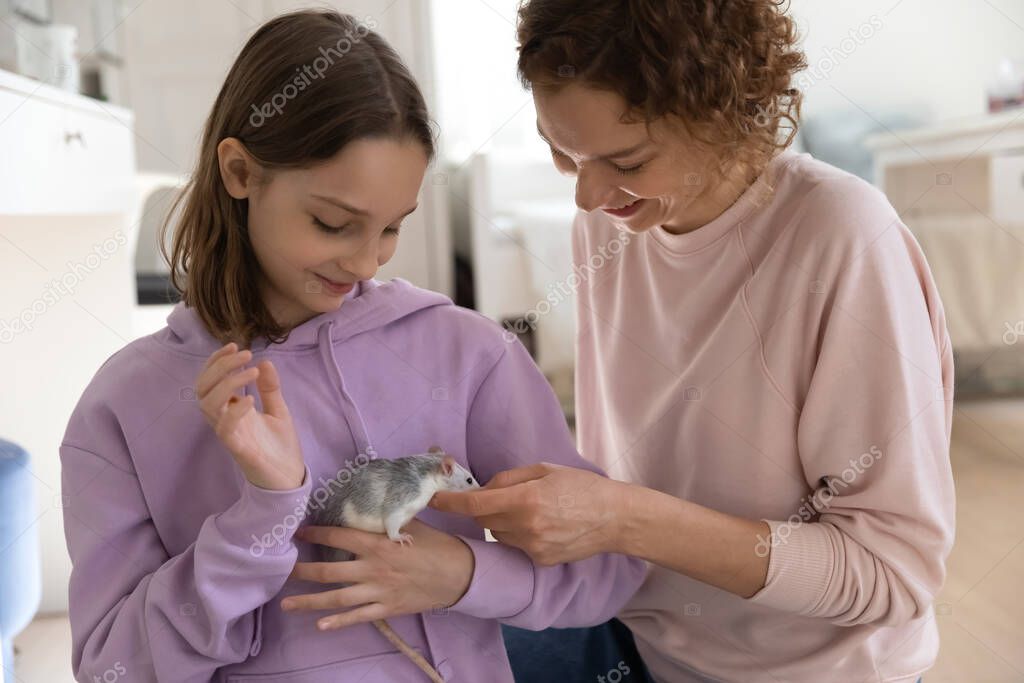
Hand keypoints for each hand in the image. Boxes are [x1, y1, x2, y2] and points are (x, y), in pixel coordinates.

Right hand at [196, 342, 304, 490]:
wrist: (290, 478)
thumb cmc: (280, 447)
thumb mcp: (278, 411)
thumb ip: (270, 388)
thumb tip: (265, 361)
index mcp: (231, 409)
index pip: (210, 381)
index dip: (216, 362)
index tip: (233, 345)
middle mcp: (225, 419)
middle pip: (203, 389)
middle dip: (219, 367)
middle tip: (244, 354)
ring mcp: (230, 434)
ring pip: (208, 405)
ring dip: (227, 383)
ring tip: (251, 371)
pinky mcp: (238, 449)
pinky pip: (225, 429)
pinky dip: (235, 410)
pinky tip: (250, 399)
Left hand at [282, 520, 473, 630]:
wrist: (459, 574)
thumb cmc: (436, 545)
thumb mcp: (413, 523)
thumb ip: (389, 518)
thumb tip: (374, 503)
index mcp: (378, 544)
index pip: (339, 537)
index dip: (316, 534)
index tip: (299, 533)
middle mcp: (373, 568)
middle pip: (330, 572)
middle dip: (303, 572)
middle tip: (282, 572)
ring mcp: (378, 591)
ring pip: (337, 598)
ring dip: (309, 602)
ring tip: (286, 604)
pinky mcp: (387, 608)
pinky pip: (358, 617)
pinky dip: (338, 622)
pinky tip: (319, 625)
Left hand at [429, 463, 625, 564]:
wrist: (613, 518)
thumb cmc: (581, 487)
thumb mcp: (544, 469)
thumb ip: (508, 478)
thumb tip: (483, 488)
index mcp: (526, 498)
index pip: (475, 504)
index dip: (450, 502)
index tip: (434, 499)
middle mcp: (526, 526)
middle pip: (485, 519)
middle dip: (486, 507)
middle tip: (506, 496)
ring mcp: (533, 547)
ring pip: (499, 534)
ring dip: (503, 521)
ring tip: (532, 510)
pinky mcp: (541, 560)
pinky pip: (516, 546)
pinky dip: (519, 535)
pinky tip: (543, 525)